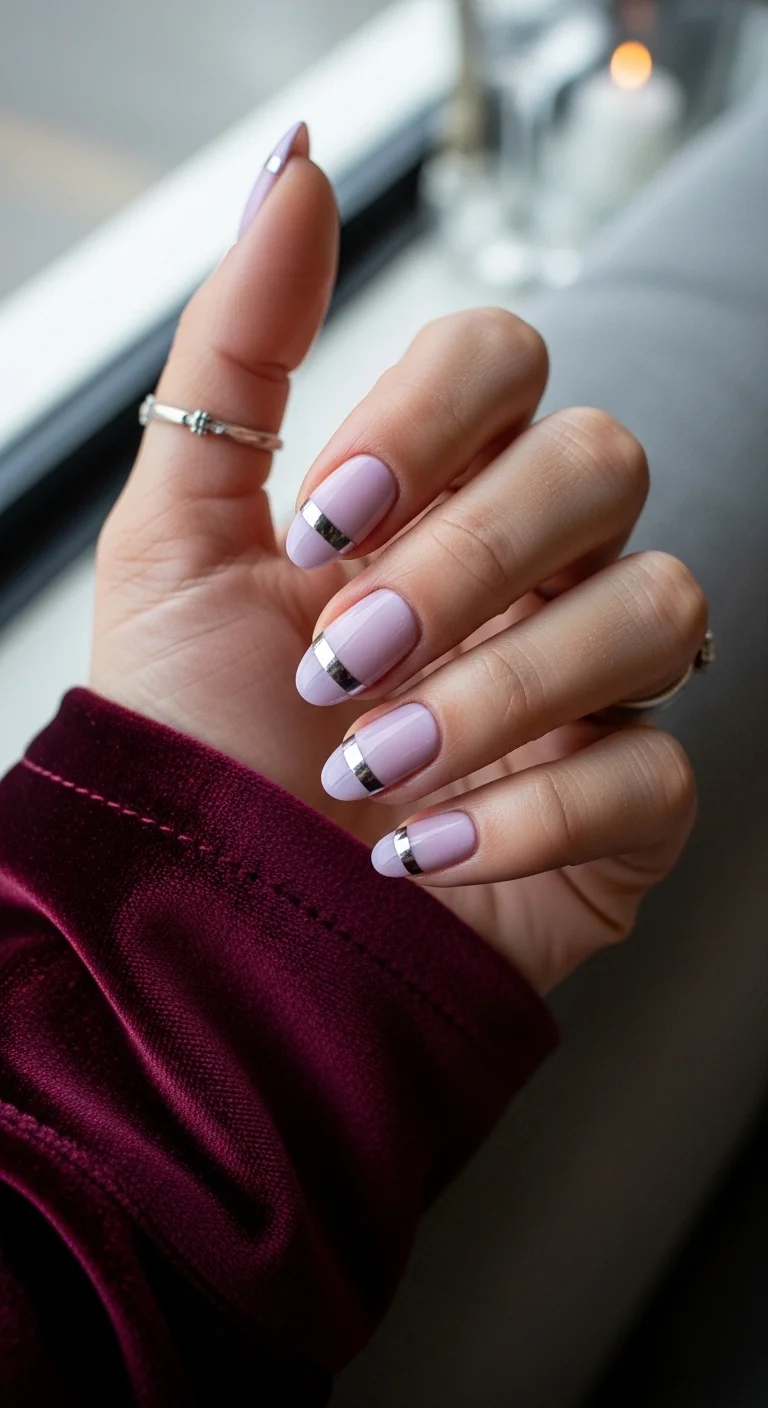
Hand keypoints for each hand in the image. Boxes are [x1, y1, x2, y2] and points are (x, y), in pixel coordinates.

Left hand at [92, 126, 706, 993]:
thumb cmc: (197, 737)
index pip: (507, 357)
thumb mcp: (173, 539)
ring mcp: (592, 684)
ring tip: (372, 764)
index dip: (429, 421)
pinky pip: (656, 769)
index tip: (321, 526)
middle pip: (601, 462)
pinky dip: (525, 814)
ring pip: (658, 603)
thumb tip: (296, 167)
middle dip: (463, 561)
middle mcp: (530, 572)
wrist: (214, 928)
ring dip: (498, 690)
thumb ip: (234, 355)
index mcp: (431, 493)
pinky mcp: (628, 806)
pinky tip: (418, 851)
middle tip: (341, 658)